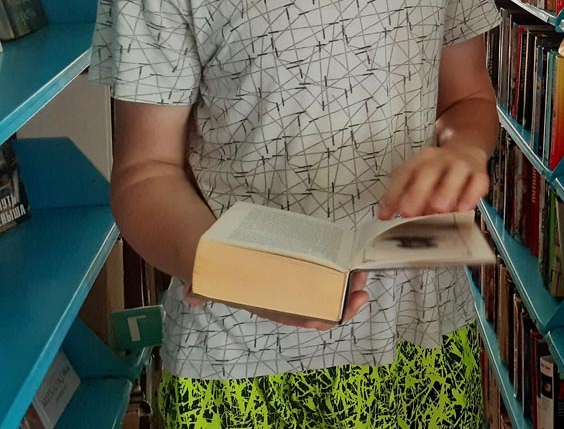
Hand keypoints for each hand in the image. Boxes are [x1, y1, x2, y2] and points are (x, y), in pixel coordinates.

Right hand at [184, 270, 370, 330]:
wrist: (221, 253)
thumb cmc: (224, 269)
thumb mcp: (212, 279)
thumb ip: (203, 287)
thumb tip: (191, 294)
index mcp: (269, 303)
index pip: (292, 317)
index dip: (312, 320)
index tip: (330, 320)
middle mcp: (287, 296)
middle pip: (319, 307)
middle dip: (342, 305)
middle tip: (360, 294)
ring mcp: (298, 281)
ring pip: (330, 290)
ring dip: (349, 287)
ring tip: (364, 277)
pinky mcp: (304, 263)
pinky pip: (328, 271)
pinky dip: (343, 269)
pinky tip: (355, 262)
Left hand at [377, 145, 488, 219]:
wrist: (466, 148)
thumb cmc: (439, 170)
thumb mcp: (418, 177)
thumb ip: (404, 195)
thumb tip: (389, 216)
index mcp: (421, 160)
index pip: (404, 174)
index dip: (393, 194)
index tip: (386, 215)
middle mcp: (440, 159)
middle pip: (429, 171)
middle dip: (418, 192)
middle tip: (410, 212)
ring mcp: (461, 164)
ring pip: (456, 171)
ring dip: (447, 190)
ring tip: (440, 209)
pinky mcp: (479, 172)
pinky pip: (478, 181)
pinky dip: (471, 195)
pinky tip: (464, 208)